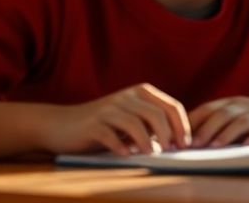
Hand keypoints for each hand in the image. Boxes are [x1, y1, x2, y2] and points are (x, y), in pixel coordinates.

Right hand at [40, 83, 190, 155]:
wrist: (62, 124)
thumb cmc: (104, 125)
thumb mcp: (132, 118)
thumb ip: (152, 123)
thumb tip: (179, 141)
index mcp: (142, 92)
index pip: (172, 106)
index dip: (182, 126)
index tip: (186, 144)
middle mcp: (127, 97)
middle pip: (156, 114)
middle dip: (168, 134)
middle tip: (171, 151)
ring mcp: (109, 109)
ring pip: (135, 123)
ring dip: (146, 142)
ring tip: (152, 155)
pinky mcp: (92, 124)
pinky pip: (110, 135)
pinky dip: (120, 147)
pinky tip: (126, 155)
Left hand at [189, 97, 248, 147]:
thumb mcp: (236, 113)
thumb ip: (215, 120)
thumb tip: (186, 136)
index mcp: (232, 102)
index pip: (209, 108)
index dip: (194, 120)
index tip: (180, 135)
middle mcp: (245, 106)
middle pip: (224, 113)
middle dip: (207, 128)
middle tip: (194, 144)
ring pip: (243, 121)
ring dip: (228, 133)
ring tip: (215, 146)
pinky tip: (246, 145)